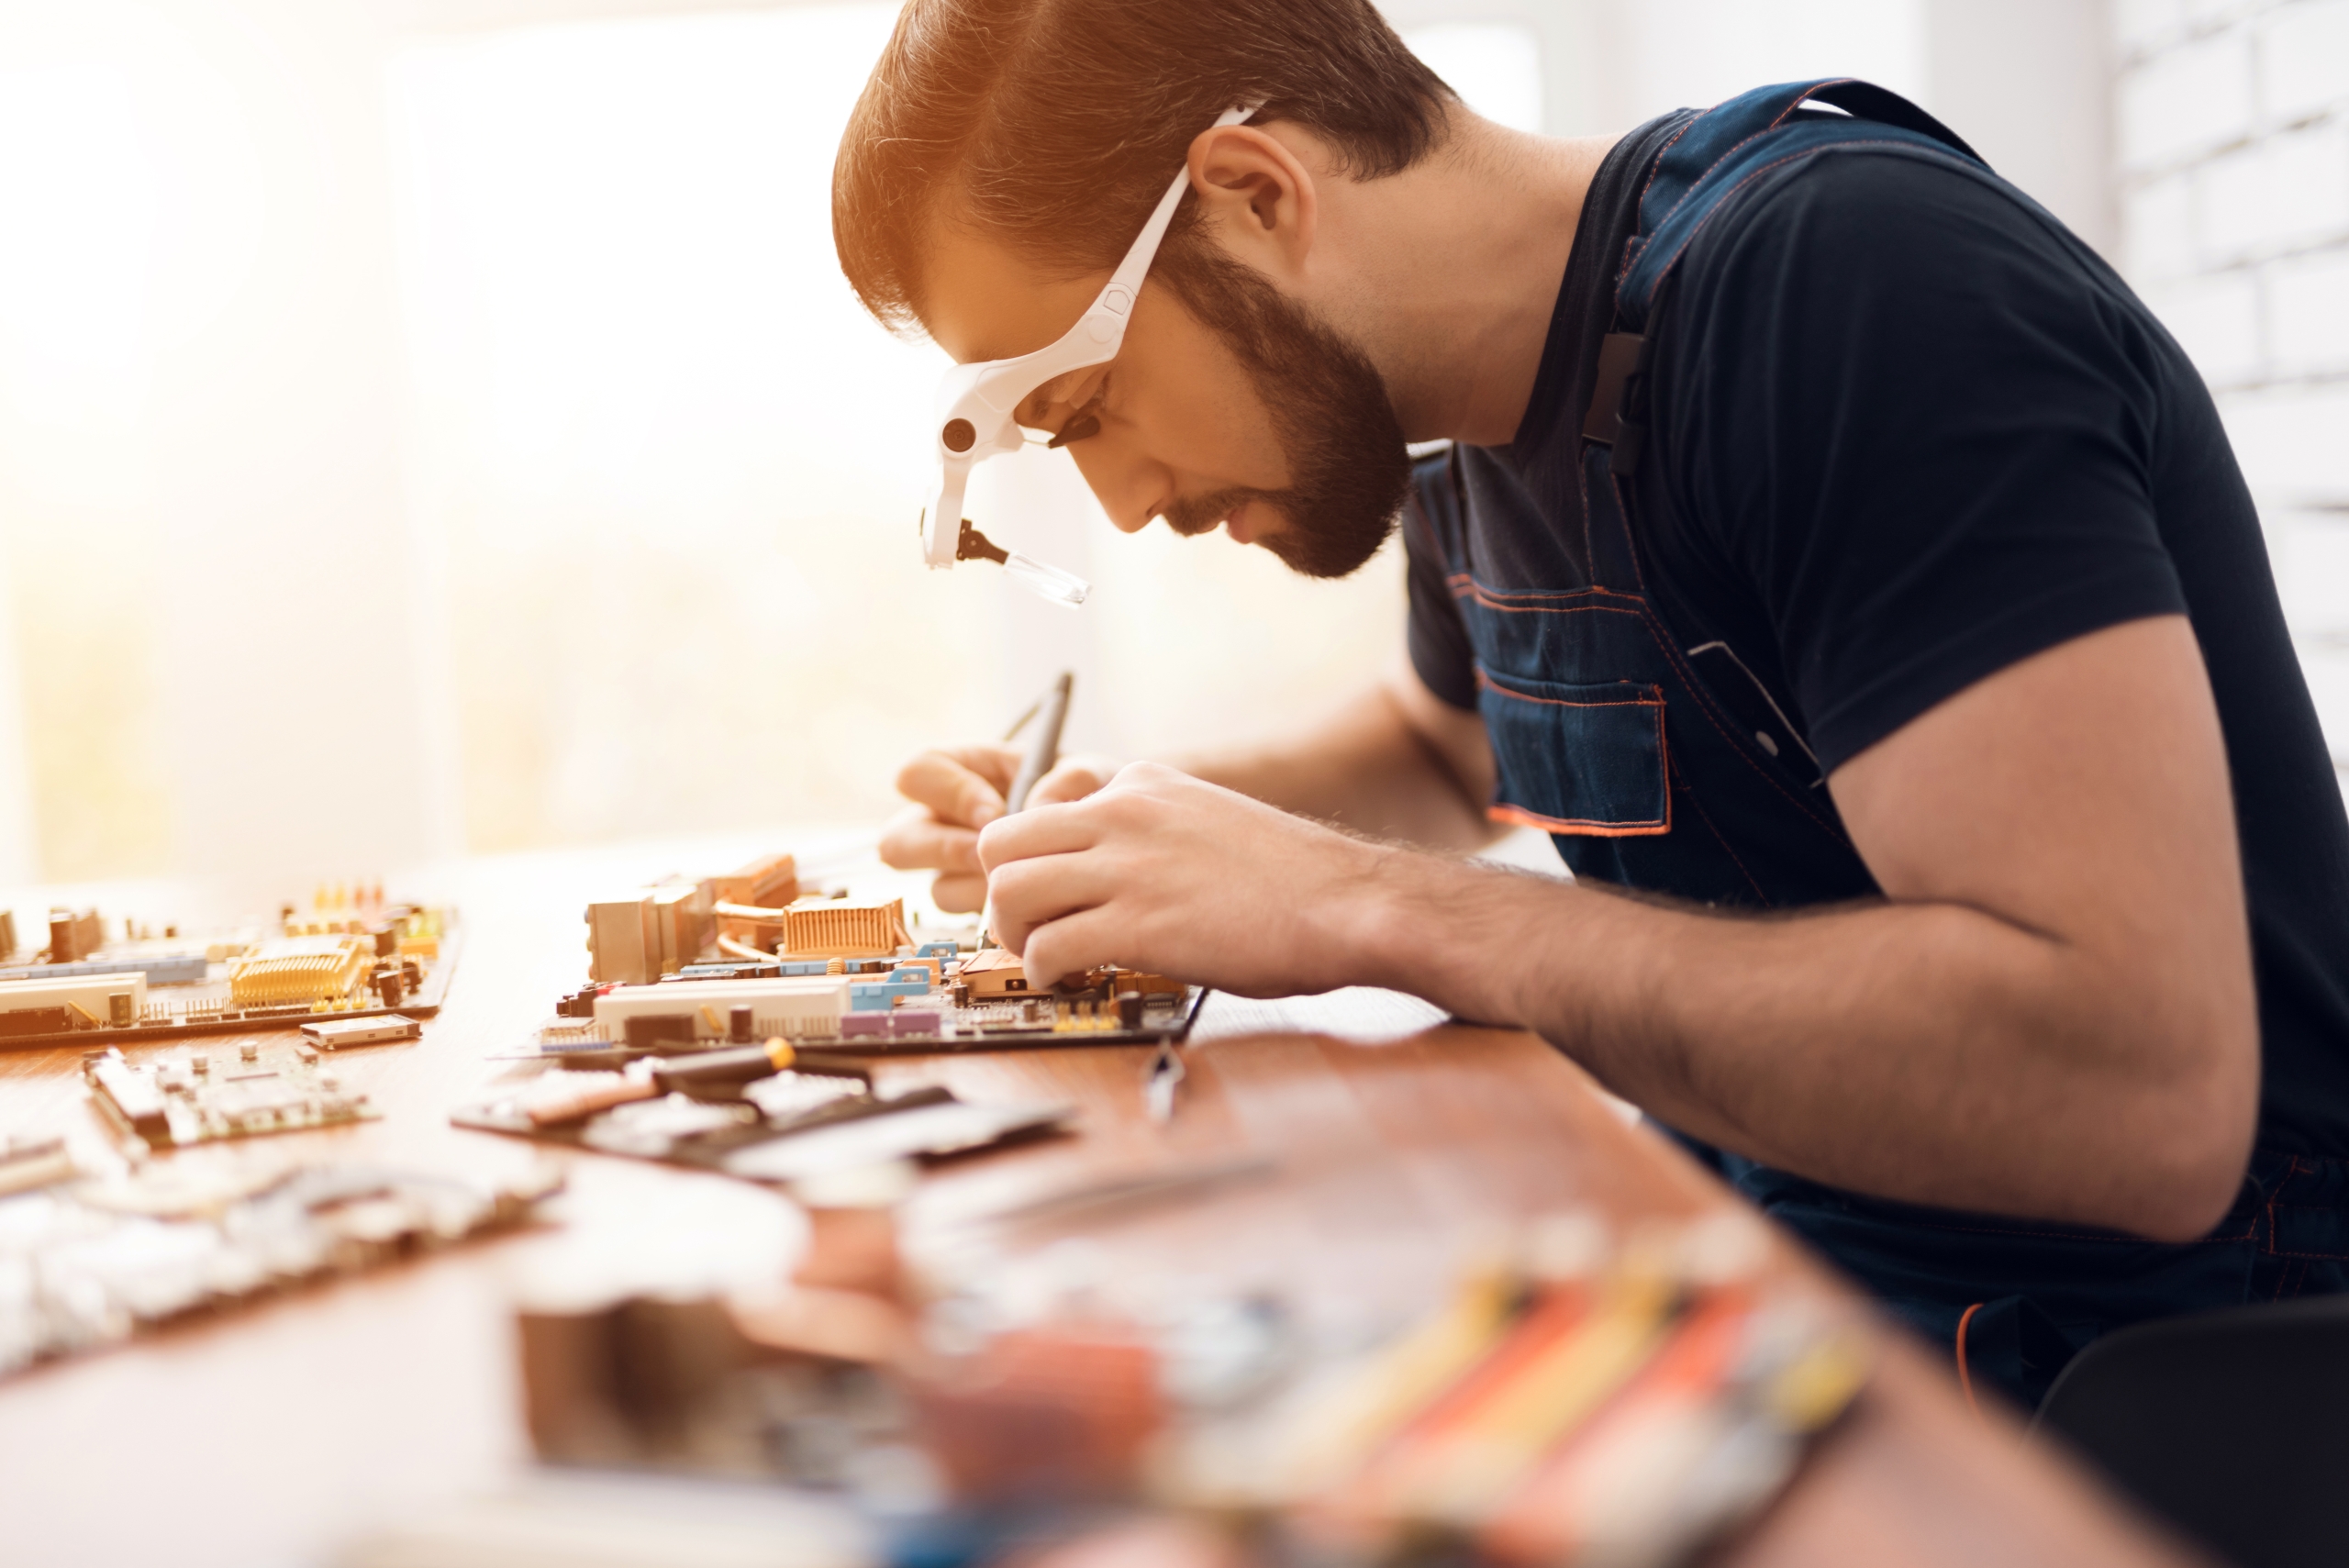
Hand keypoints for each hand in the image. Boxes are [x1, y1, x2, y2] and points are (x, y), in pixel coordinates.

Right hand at [879, 744, 1118, 911]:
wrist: (1114, 840)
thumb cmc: (1090, 795)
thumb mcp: (1088, 773)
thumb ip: (1069, 777)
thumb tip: (1036, 807)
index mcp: (962, 770)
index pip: (918, 772)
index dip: (949, 793)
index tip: (996, 812)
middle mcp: (945, 820)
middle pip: (896, 842)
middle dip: (945, 852)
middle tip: (992, 859)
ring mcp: (955, 870)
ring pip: (935, 889)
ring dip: (980, 889)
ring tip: (1030, 883)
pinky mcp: (976, 907)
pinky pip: (968, 922)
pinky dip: (1001, 916)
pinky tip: (1040, 904)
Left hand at [976, 762, 1391, 996]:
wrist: (1347, 902)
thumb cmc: (1294, 878)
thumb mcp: (1209, 820)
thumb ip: (1156, 831)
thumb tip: (1120, 871)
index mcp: (1141, 783)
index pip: (1041, 806)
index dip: (1033, 857)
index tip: (1049, 889)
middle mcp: (1123, 814)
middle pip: (1003, 842)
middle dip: (1004, 892)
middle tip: (1032, 927)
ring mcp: (1126, 867)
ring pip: (1009, 891)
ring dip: (1014, 934)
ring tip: (1047, 957)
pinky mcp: (1136, 924)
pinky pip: (1047, 946)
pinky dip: (1044, 971)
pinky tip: (1071, 980)